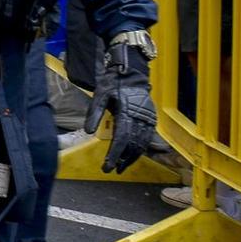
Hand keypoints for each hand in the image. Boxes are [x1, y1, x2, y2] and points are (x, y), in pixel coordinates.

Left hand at [85, 36, 155, 172]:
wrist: (131, 72)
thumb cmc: (113, 83)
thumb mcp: (100, 94)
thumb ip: (94, 112)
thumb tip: (88, 132)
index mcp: (126, 112)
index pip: (121, 139)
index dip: (115, 155)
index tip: (107, 167)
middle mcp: (140, 117)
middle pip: (132, 144)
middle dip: (122, 159)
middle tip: (111, 169)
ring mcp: (148, 119)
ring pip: (141, 144)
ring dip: (131, 157)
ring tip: (120, 166)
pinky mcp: (151, 119)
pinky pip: (147, 139)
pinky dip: (139, 149)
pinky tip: (131, 155)